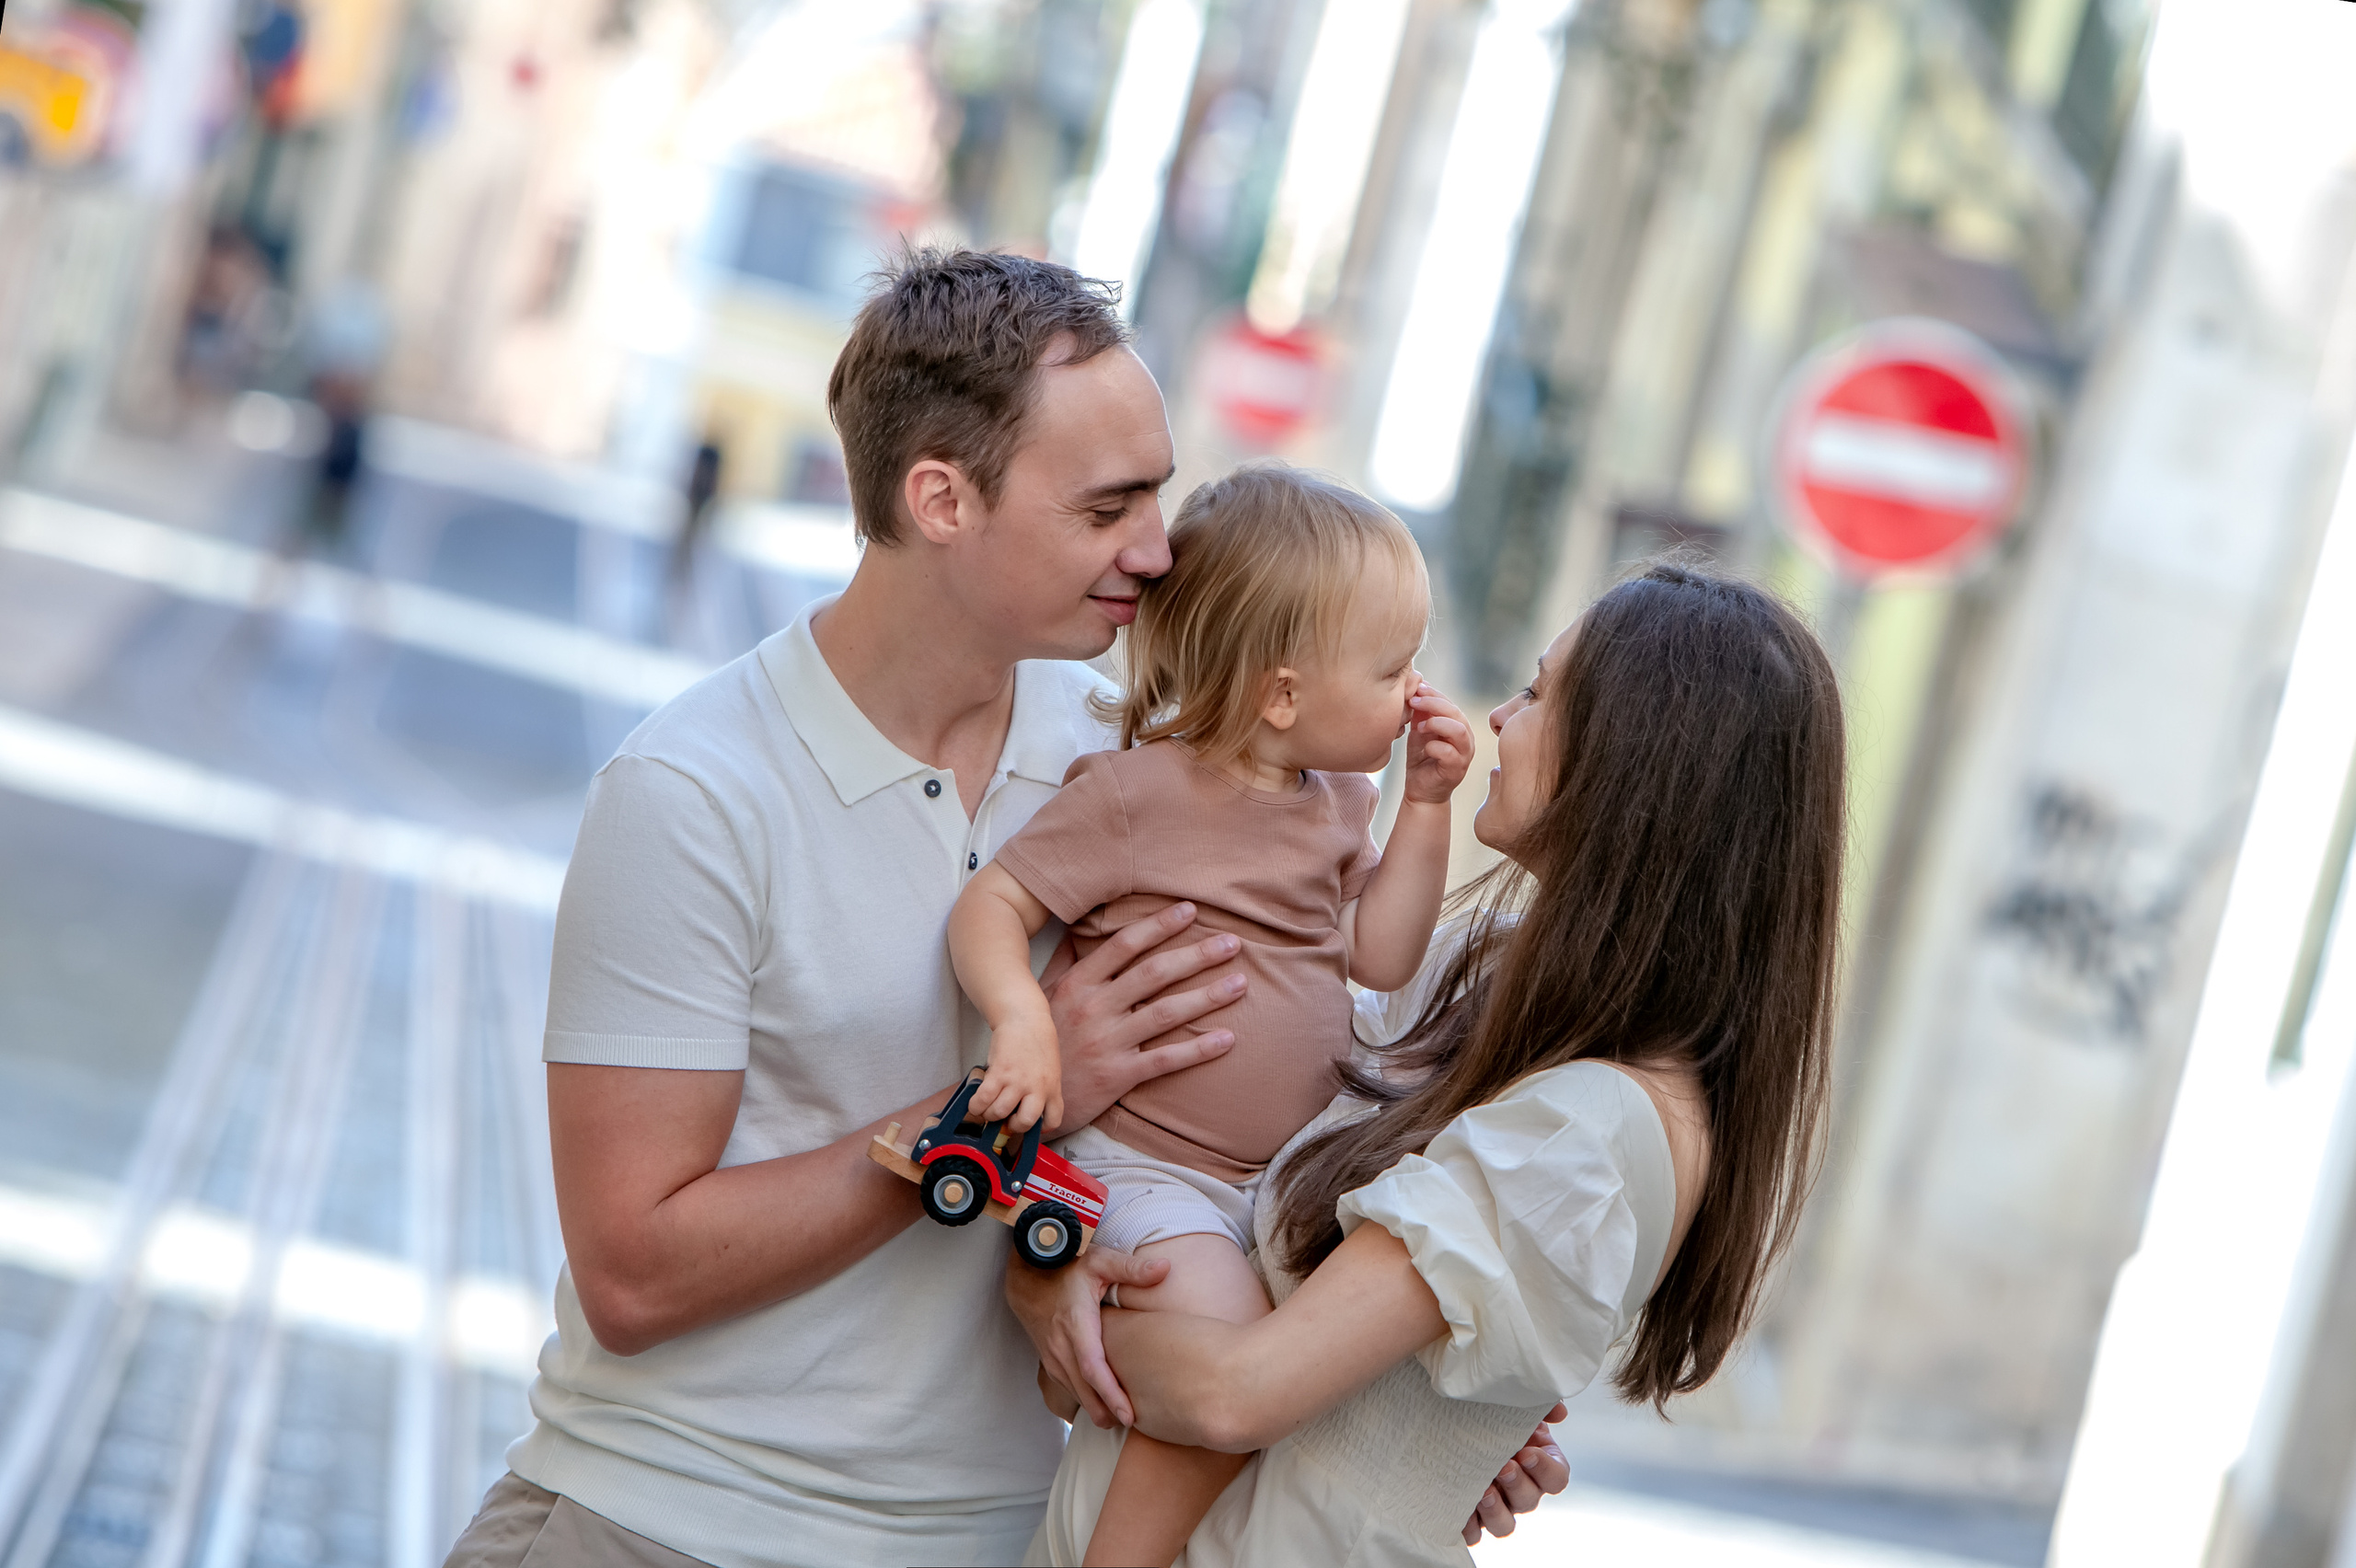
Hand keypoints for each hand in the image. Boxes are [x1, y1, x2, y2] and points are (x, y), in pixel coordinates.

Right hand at [973, 1014, 1061, 1132]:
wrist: (1025, 1019)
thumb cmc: (1037, 1044)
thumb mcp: (1049, 1070)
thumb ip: (1041, 1090)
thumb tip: (1024, 1108)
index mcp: (1053, 1088)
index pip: (1053, 1120)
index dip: (1041, 1129)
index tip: (1030, 1125)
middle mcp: (1037, 1087)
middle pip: (1025, 1122)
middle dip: (1011, 1126)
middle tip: (1005, 1118)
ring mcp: (1017, 1080)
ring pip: (999, 1112)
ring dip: (989, 1114)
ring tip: (987, 1108)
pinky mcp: (999, 1072)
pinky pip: (983, 1099)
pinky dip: (975, 1105)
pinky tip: (975, 1102)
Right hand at [1005, 1243, 1171, 1427]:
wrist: (1027, 1274)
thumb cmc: (1068, 1267)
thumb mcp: (1100, 1260)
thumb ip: (1131, 1268)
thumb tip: (1165, 1268)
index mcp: (1076, 1324)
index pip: (1093, 1368)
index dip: (1111, 1395)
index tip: (1129, 1416)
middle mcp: (1061, 1346)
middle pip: (1084, 1391)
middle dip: (1106, 1412)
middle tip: (1131, 1426)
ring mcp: (1052, 1355)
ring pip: (1075, 1393)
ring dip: (1095, 1409)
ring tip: (1119, 1421)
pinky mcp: (1049, 1359)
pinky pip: (1067, 1387)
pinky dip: (1083, 1400)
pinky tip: (1100, 1407)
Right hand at [1046, 901, 1244, 1134]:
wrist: (1026, 1097)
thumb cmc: (1042, 1041)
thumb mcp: (1044, 996)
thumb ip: (1065, 960)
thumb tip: (1077, 925)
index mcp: (1078, 984)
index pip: (1124, 946)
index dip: (1159, 925)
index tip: (1190, 910)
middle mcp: (1094, 1009)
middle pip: (1154, 974)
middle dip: (1196, 955)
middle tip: (1232, 943)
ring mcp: (1106, 1043)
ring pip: (1165, 1013)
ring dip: (1207, 997)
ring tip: (1240, 983)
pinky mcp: (1117, 1075)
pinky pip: (1165, 1060)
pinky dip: (1198, 1049)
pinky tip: (1227, 1039)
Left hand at [1403, 681, 1472, 805]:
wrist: (1420, 791)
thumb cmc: (1421, 760)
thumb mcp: (1419, 732)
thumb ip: (1421, 714)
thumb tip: (1416, 688)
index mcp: (1458, 726)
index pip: (1450, 704)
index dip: (1434, 694)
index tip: (1416, 688)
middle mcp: (1466, 739)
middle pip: (1456, 713)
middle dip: (1433, 703)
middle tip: (1413, 701)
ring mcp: (1464, 755)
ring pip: (1459, 730)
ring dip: (1437, 723)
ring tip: (1419, 726)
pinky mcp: (1457, 770)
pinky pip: (1450, 753)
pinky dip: (1435, 746)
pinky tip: (1424, 747)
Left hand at [1460, 1404, 1568, 1544]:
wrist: (1447, 1424)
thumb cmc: (1488, 1417)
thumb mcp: (1512, 1407)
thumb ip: (1539, 1405)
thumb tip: (1559, 1412)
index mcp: (1537, 1465)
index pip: (1556, 1479)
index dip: (1546, 1470)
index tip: (1527, 1453)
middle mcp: (1519, 1491)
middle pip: (1529, 1502)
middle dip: (1517, 1485)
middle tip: (1503, 1467)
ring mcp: (1496, 1508)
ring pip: (1505, 1526)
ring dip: (1496, 1512)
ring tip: (1482, 1492)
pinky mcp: (1471, 1519)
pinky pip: (1473, 1534)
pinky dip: (1467, 1526)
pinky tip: (1458, 1509)